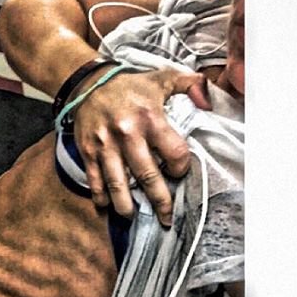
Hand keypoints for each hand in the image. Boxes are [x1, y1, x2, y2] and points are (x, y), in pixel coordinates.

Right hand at [73, 66, 209, 224]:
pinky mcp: (88, 151)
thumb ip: (190, 85)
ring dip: (126, 206)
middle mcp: (127, 133)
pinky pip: (95, 180)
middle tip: (166, 218)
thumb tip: (208, 100)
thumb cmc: (130, 86)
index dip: (180, 168)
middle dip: (159, 201)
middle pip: (147, 176)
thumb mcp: (162, 78)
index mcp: (150, 117)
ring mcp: (105, 145)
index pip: (174, 153)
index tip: (178, 173)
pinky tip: (107, 207)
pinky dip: (100, 197)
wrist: (88, 83)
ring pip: (118, 184)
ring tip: (133, 217)